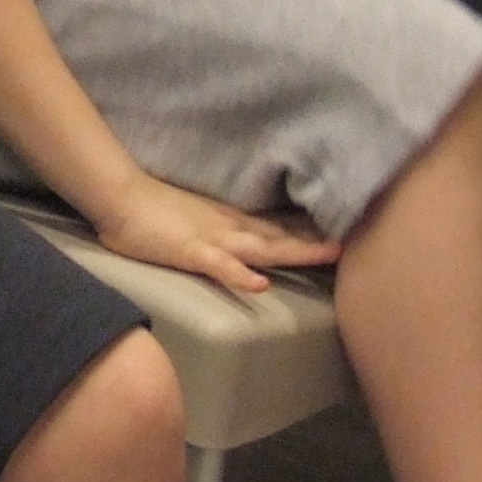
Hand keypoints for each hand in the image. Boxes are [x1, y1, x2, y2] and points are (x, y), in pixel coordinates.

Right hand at [93, 174, 341, 296]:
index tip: (350, 230)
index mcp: (234, 222)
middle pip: (284, 236)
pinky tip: (259, 284)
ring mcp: (213, 239)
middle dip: (320, 241)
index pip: (282, 228)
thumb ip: (223, 225)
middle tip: (360, 240)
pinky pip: (218, 265)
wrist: (120, 196)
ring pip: (263, 247)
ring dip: (297, 249)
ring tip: (331, 252)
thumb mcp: (198, 216)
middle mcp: (232, 229)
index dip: (314, 231)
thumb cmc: (152, 210)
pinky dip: (239, 274)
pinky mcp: (190, 251)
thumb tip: (251, 233)